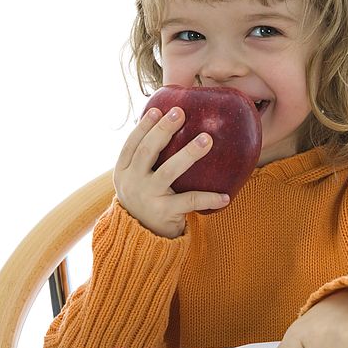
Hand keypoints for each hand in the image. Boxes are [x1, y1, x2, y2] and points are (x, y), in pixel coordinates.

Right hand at [113, 106, 229, 237]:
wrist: (140, 237)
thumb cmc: (145, 199)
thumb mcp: (135, 179)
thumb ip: (144, 159)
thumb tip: (166, 124)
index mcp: (123, 171)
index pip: (131, 144)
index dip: (143, 126)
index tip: (158, 109)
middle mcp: (132, 182)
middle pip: (147, 151)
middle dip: (163, 130)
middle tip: (180, 113)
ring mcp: (148, 197)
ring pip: (168, 171)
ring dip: (189, 153)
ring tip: (207, 140)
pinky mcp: (164, 213)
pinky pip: (190, 201)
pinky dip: (208, 198)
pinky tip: (225, 196)